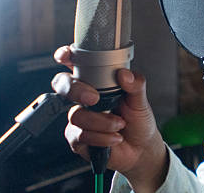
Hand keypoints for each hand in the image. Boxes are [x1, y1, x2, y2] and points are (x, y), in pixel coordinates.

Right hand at [51, 46, 167, 191]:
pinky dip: (101, 137)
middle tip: (94, 98)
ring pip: (76, 114)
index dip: (66, 56)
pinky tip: (114, 138)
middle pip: (63, 84)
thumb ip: (136, 84)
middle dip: (75, 90)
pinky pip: (80, 135)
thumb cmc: (138, 120)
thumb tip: (125, 74)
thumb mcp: (141, 99)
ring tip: (119, 124)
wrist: (141, 148)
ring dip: (101, 121)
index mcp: (98, 81)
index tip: (66, 56)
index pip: (76, 64)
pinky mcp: (77, 138)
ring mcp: (79, 117)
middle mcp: (85, 97)